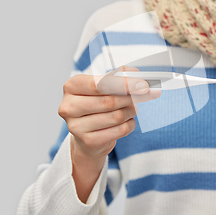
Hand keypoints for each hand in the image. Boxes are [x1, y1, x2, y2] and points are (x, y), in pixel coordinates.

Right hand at [57, 65, 160, 202]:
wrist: (87, 134)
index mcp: (71, 86)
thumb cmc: (97, 103)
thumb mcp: (103, 86)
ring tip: (132, 108)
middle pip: (109, 101)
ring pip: (117, 116)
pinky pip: (120, 130)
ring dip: (131, 111)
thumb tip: (136, 73)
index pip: (99, 84)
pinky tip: (127, 121)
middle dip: (131, 97)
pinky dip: (129, 124)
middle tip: (146, 93)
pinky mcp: (88, 141)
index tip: (143, 84)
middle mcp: (69, 107)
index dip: (124, 84)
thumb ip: (118, 77)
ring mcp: (76, 127)